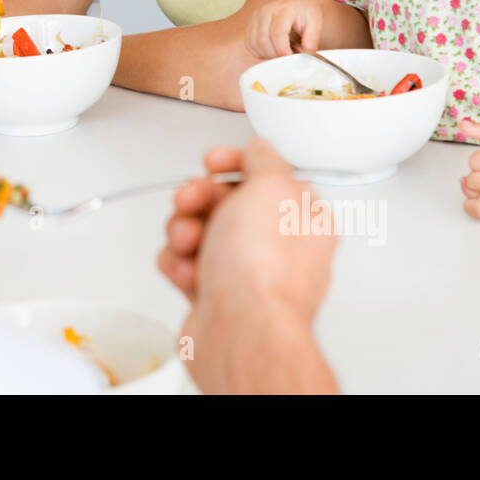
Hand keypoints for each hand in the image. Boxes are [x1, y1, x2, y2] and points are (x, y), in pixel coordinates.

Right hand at [160, 138, 335, 314]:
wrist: (241, 330)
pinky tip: (189, 274)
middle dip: (199, 198)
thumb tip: (260, 149)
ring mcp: (245, 272)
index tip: (212, 162)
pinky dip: (178, 265)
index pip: (266, 176)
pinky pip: (184, 264)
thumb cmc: (263, 268)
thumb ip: (265, 160)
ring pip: (199, 231)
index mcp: (301, 217)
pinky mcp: (215, 295)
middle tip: (189, 202)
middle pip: (225, 202)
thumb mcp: (272, 186)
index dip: (234, 163)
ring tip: (189, 245)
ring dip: (184, 231)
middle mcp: (277, 245)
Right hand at [246, 0, 325, 59]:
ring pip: (254, 44)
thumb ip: (311, 41)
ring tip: (282, 51)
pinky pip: (250, 44)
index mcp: (283, 8)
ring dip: (267, 55)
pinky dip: (260, 52)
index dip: (282, 50)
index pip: (277, 32)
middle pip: (262, 40)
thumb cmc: (307, 9)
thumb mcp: (316, 23)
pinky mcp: (250, 24)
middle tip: (289, 57)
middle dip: (275, 55)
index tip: (292, 59)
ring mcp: (255, 17)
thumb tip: (306, 59)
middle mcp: (265, 10)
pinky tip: (273, 50)